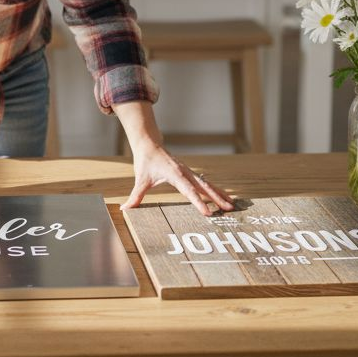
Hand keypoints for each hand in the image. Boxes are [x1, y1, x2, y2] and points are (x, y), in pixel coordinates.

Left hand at [120, 142, 234, 216]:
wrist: (150, 144)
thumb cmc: (145, 162)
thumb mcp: (140, 179)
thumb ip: (135, 196)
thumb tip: (125, 209)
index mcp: (175, 174)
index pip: (189, 190)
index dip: (198, 202)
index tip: (208, 212)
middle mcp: (185, 172)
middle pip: (204, 187)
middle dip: (217, 198)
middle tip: (230, 209)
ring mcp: (189, 172)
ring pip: (207, 184)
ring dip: (219, 193)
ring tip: (232, 204)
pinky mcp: (189, 173)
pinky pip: (204, 182)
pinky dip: (214, 189)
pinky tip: (222, 196)